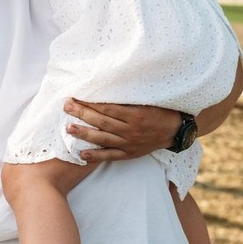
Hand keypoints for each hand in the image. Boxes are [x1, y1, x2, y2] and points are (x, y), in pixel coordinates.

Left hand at [63, 98, 181, 161]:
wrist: (176, 130)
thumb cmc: (160, 110)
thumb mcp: (146, 100)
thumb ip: (127, 97)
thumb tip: (104, 88)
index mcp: (135, 114)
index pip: (107, 108)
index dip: (90, 102)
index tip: (76, 96)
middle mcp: (131, 130)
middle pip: (102, 121)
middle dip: (82, 113)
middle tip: (66, 107)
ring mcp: (129, 143)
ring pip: (103, 138)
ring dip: (84, 134)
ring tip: (69, 128)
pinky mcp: (130, 153)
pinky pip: (111, 155)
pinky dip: (96, 155)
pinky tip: (82, 154)